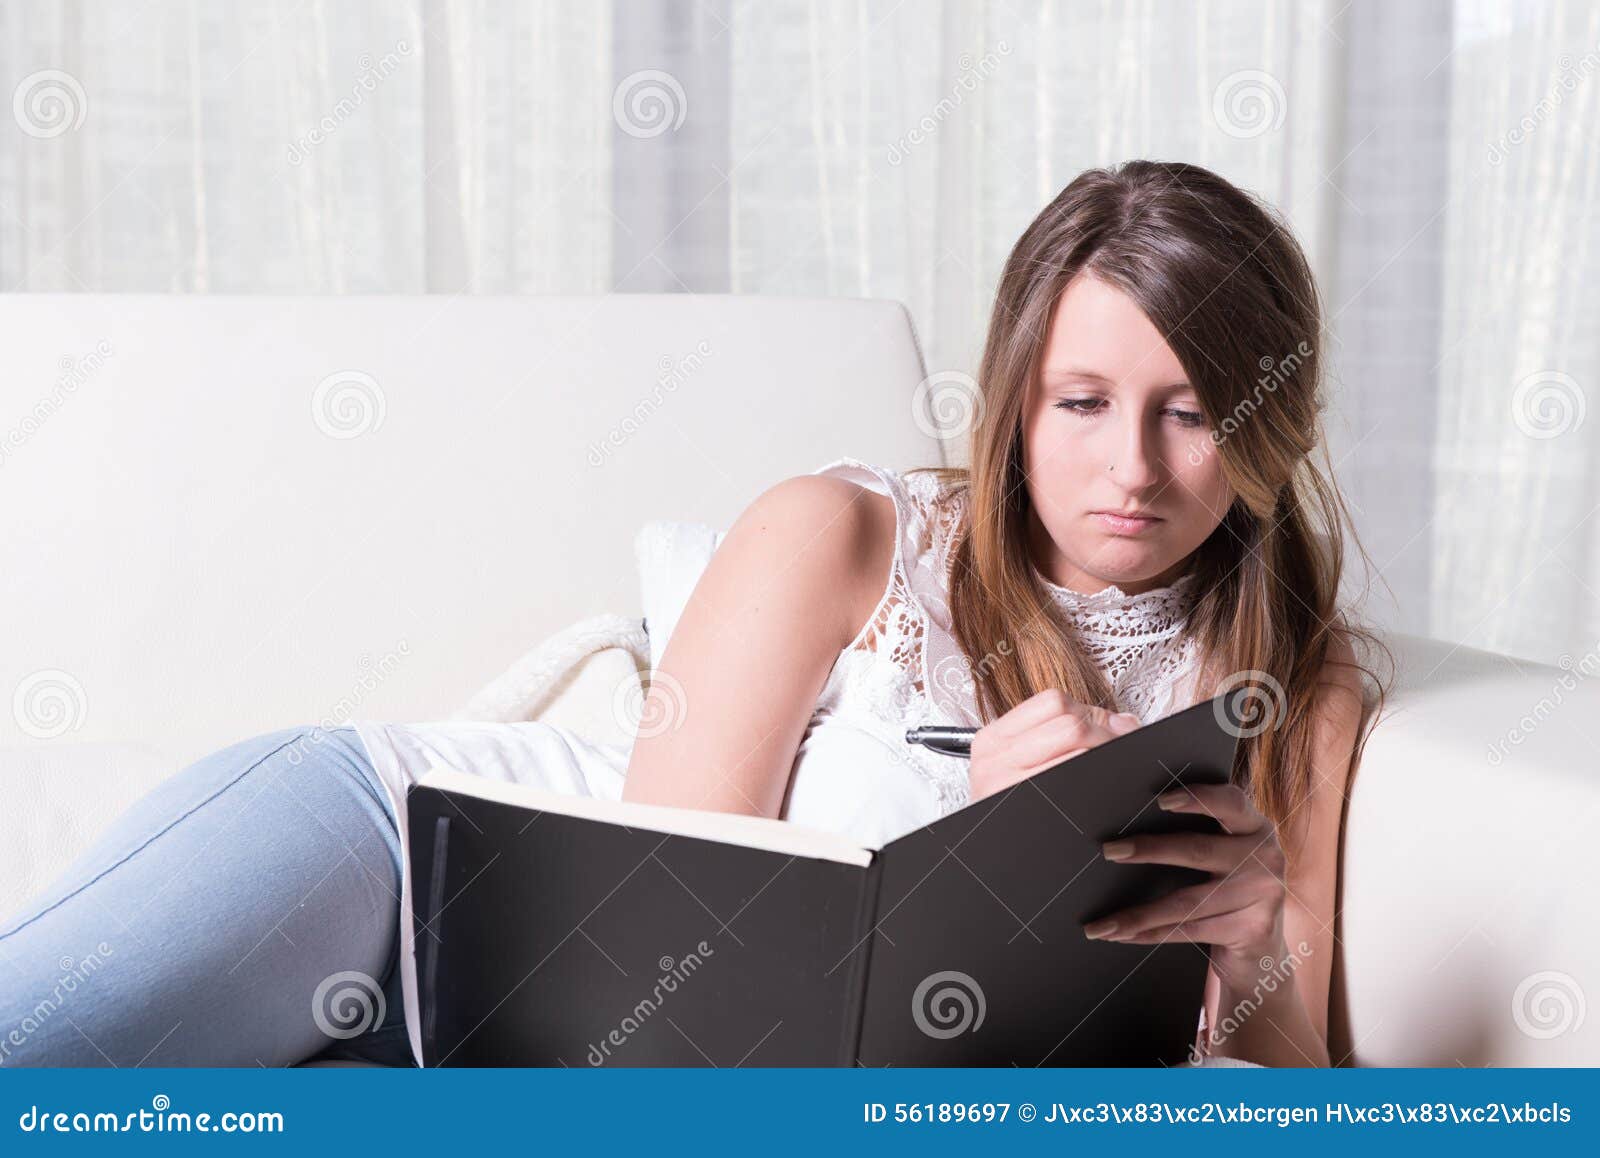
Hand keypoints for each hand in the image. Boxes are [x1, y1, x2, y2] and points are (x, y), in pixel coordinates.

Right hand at [968, 689, 1141, 803]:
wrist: (997, 866)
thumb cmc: (1020, 815)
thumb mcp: (1023, 769)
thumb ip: (1066, 737)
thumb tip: (1124, 723)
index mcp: (994, 738)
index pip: (1053, 703)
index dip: (1089, 715)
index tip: (1104, 734)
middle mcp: (993, 756)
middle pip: (1070, 723)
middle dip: (1105, 736)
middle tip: (1118, 755)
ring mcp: (1005, 782)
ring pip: (1078, 746)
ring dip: (1106, 756)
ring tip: (1111, 773)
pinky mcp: (1025, 806)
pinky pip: (1076, 778)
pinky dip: (1098, 780)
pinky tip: (1099, 793)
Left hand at [1081, 782, 1288, 987]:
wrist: (1265, 949)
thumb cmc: (1230, 888)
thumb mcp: (1229, 853)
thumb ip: (1201, 831)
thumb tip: (1131, 815)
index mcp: (1255, 826)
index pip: (1230, 802)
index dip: (1198, 798)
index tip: (1161, 800)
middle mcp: (1265, 857)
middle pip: (1198, 851)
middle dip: (1149, 850)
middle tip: (1110, 850)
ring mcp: (1262, 895)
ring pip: (1186, 903)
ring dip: (1138, 913)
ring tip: (1101, 923)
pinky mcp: (1252, 930)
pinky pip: (1189, 932)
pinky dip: (1150, 934)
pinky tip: (1122, 935)